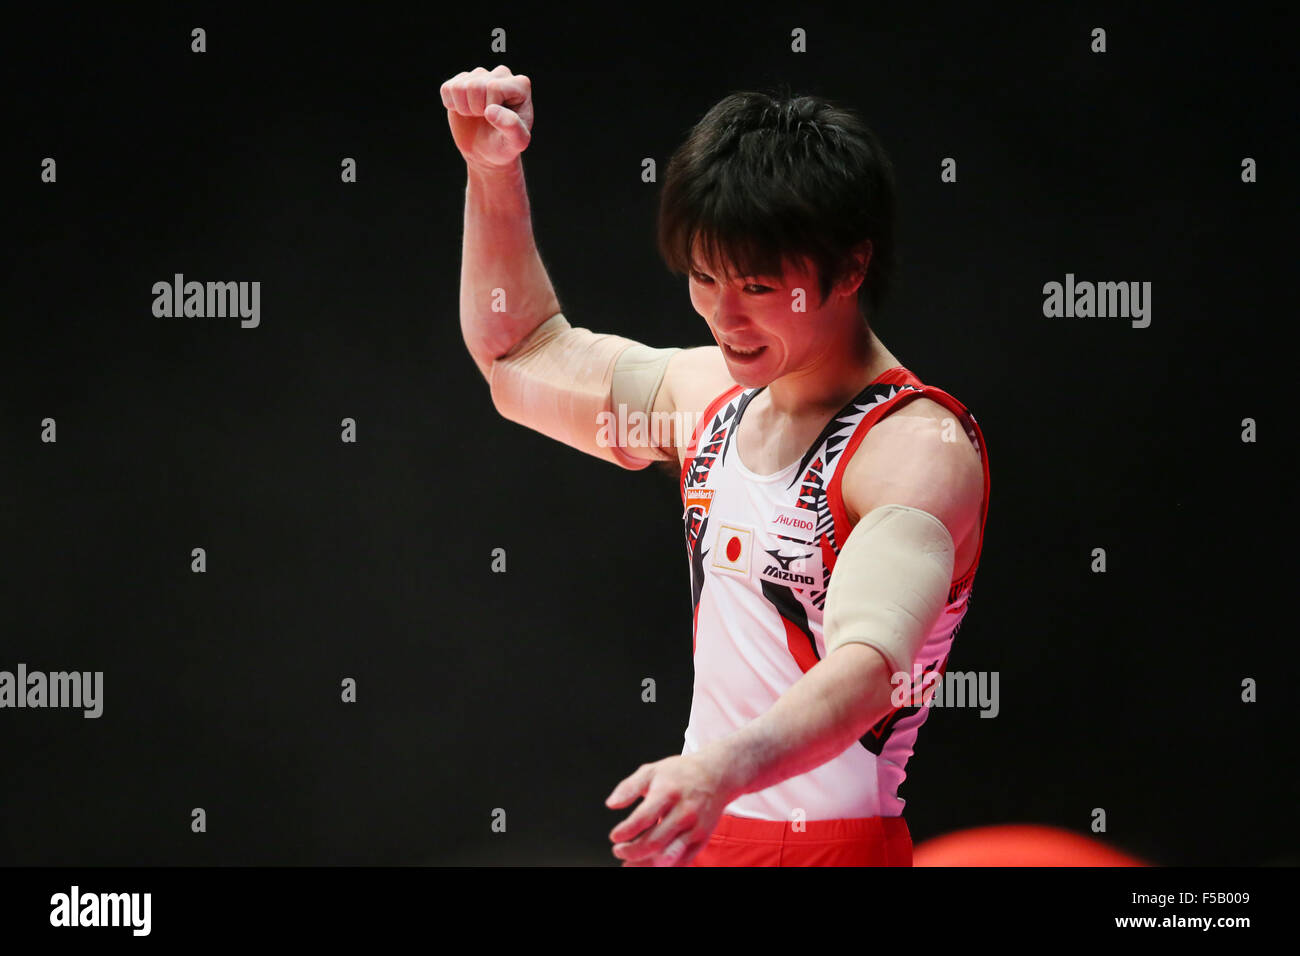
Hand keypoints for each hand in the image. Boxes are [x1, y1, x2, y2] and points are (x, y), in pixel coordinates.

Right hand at [440, 65, 533, 171]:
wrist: (488, 150)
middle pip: (475, 86)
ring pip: (459, 87)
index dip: (489, 109)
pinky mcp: (462, 80)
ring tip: (476, 115)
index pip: (493, 87)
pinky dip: (451, 105)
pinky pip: (446, 88)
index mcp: (521, 84)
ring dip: (464, 109)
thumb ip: (512, 127)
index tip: (497, 120)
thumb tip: (490, 111)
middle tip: (485, 119)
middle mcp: (502, 74)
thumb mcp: (516, 142)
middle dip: (476, 109)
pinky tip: (464, 111)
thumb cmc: (506, 145)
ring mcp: (481, 74)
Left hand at [605, 747, 740, 866]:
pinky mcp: (702, 839)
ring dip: (646, 864)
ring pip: (668, 855)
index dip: (625, 831)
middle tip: (618, 851)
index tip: (614, 836)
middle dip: (632, 851)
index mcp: (668, 792)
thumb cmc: (681, 773)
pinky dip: (666, 866)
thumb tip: (611, 804)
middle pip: (654, 841)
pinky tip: (651, 864)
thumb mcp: (652, 770)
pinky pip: (683, 860)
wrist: (717, 775)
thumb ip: (628, 787)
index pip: (643, 818)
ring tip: (629, 864)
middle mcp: (684, 812)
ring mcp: (695, 827)